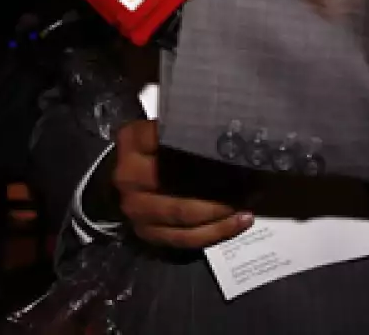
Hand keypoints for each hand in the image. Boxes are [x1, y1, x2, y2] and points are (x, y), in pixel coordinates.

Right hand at [112, 120, 252, 249]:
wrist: (120, 180)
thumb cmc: (150, 150)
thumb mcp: (159, 130)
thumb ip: (182, 129)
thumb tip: (226, 128)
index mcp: (132, 142)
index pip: (168, 139)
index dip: (200, 145)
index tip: (233, 149)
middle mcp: (129, 176)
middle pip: (177, 185)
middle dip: (217, 190)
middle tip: (248, 187)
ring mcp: (136, 208)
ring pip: (184, 217)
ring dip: (219, 216)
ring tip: (246, 210)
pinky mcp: (147, 232)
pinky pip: (185, 239)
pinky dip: (214, 233)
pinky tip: (237, 224)